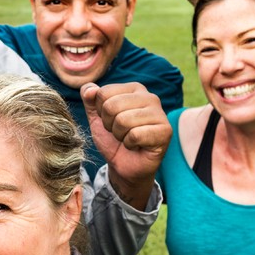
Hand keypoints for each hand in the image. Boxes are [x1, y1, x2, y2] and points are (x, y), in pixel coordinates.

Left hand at [81, 82, 170, 209]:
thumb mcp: (95, 117)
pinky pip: (135, 135)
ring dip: (119, 135)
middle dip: (109, 124)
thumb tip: (89, 89)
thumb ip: (90, 99)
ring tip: (127, 138)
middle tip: (119, 132)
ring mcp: (160, 113)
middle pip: (111, 106)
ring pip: (123, 120)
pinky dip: (130, 144)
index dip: (100, 112)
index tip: (110, 121)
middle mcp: (150, 97)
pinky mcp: (165, 131)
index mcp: (134, 89)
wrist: (123, 165)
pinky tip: (136, 145)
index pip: (103, 93)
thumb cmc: (112, 139)